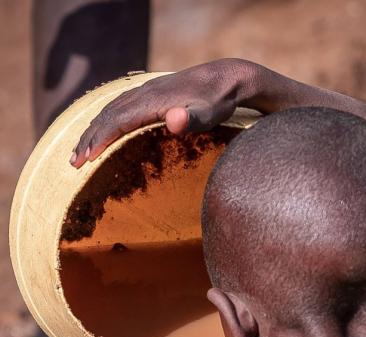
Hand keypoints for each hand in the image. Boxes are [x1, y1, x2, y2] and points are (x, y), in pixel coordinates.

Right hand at [70, 58, 259, 167]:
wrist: (226, 78)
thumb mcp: (209, 114)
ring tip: (80, 151)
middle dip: (88, 139)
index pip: (117, 122)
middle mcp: (143, 93)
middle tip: (73, 163)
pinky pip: (118, 106)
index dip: (100, 140)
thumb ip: (191, 119)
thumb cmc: (217, 102)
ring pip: (110, 110)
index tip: (87, 159)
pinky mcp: (150, 92)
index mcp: (151, 101)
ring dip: (92, 130)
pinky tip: (101, 129)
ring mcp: (145, 91)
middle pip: (107, 116)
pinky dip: (104, 119)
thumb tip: (172, 119)